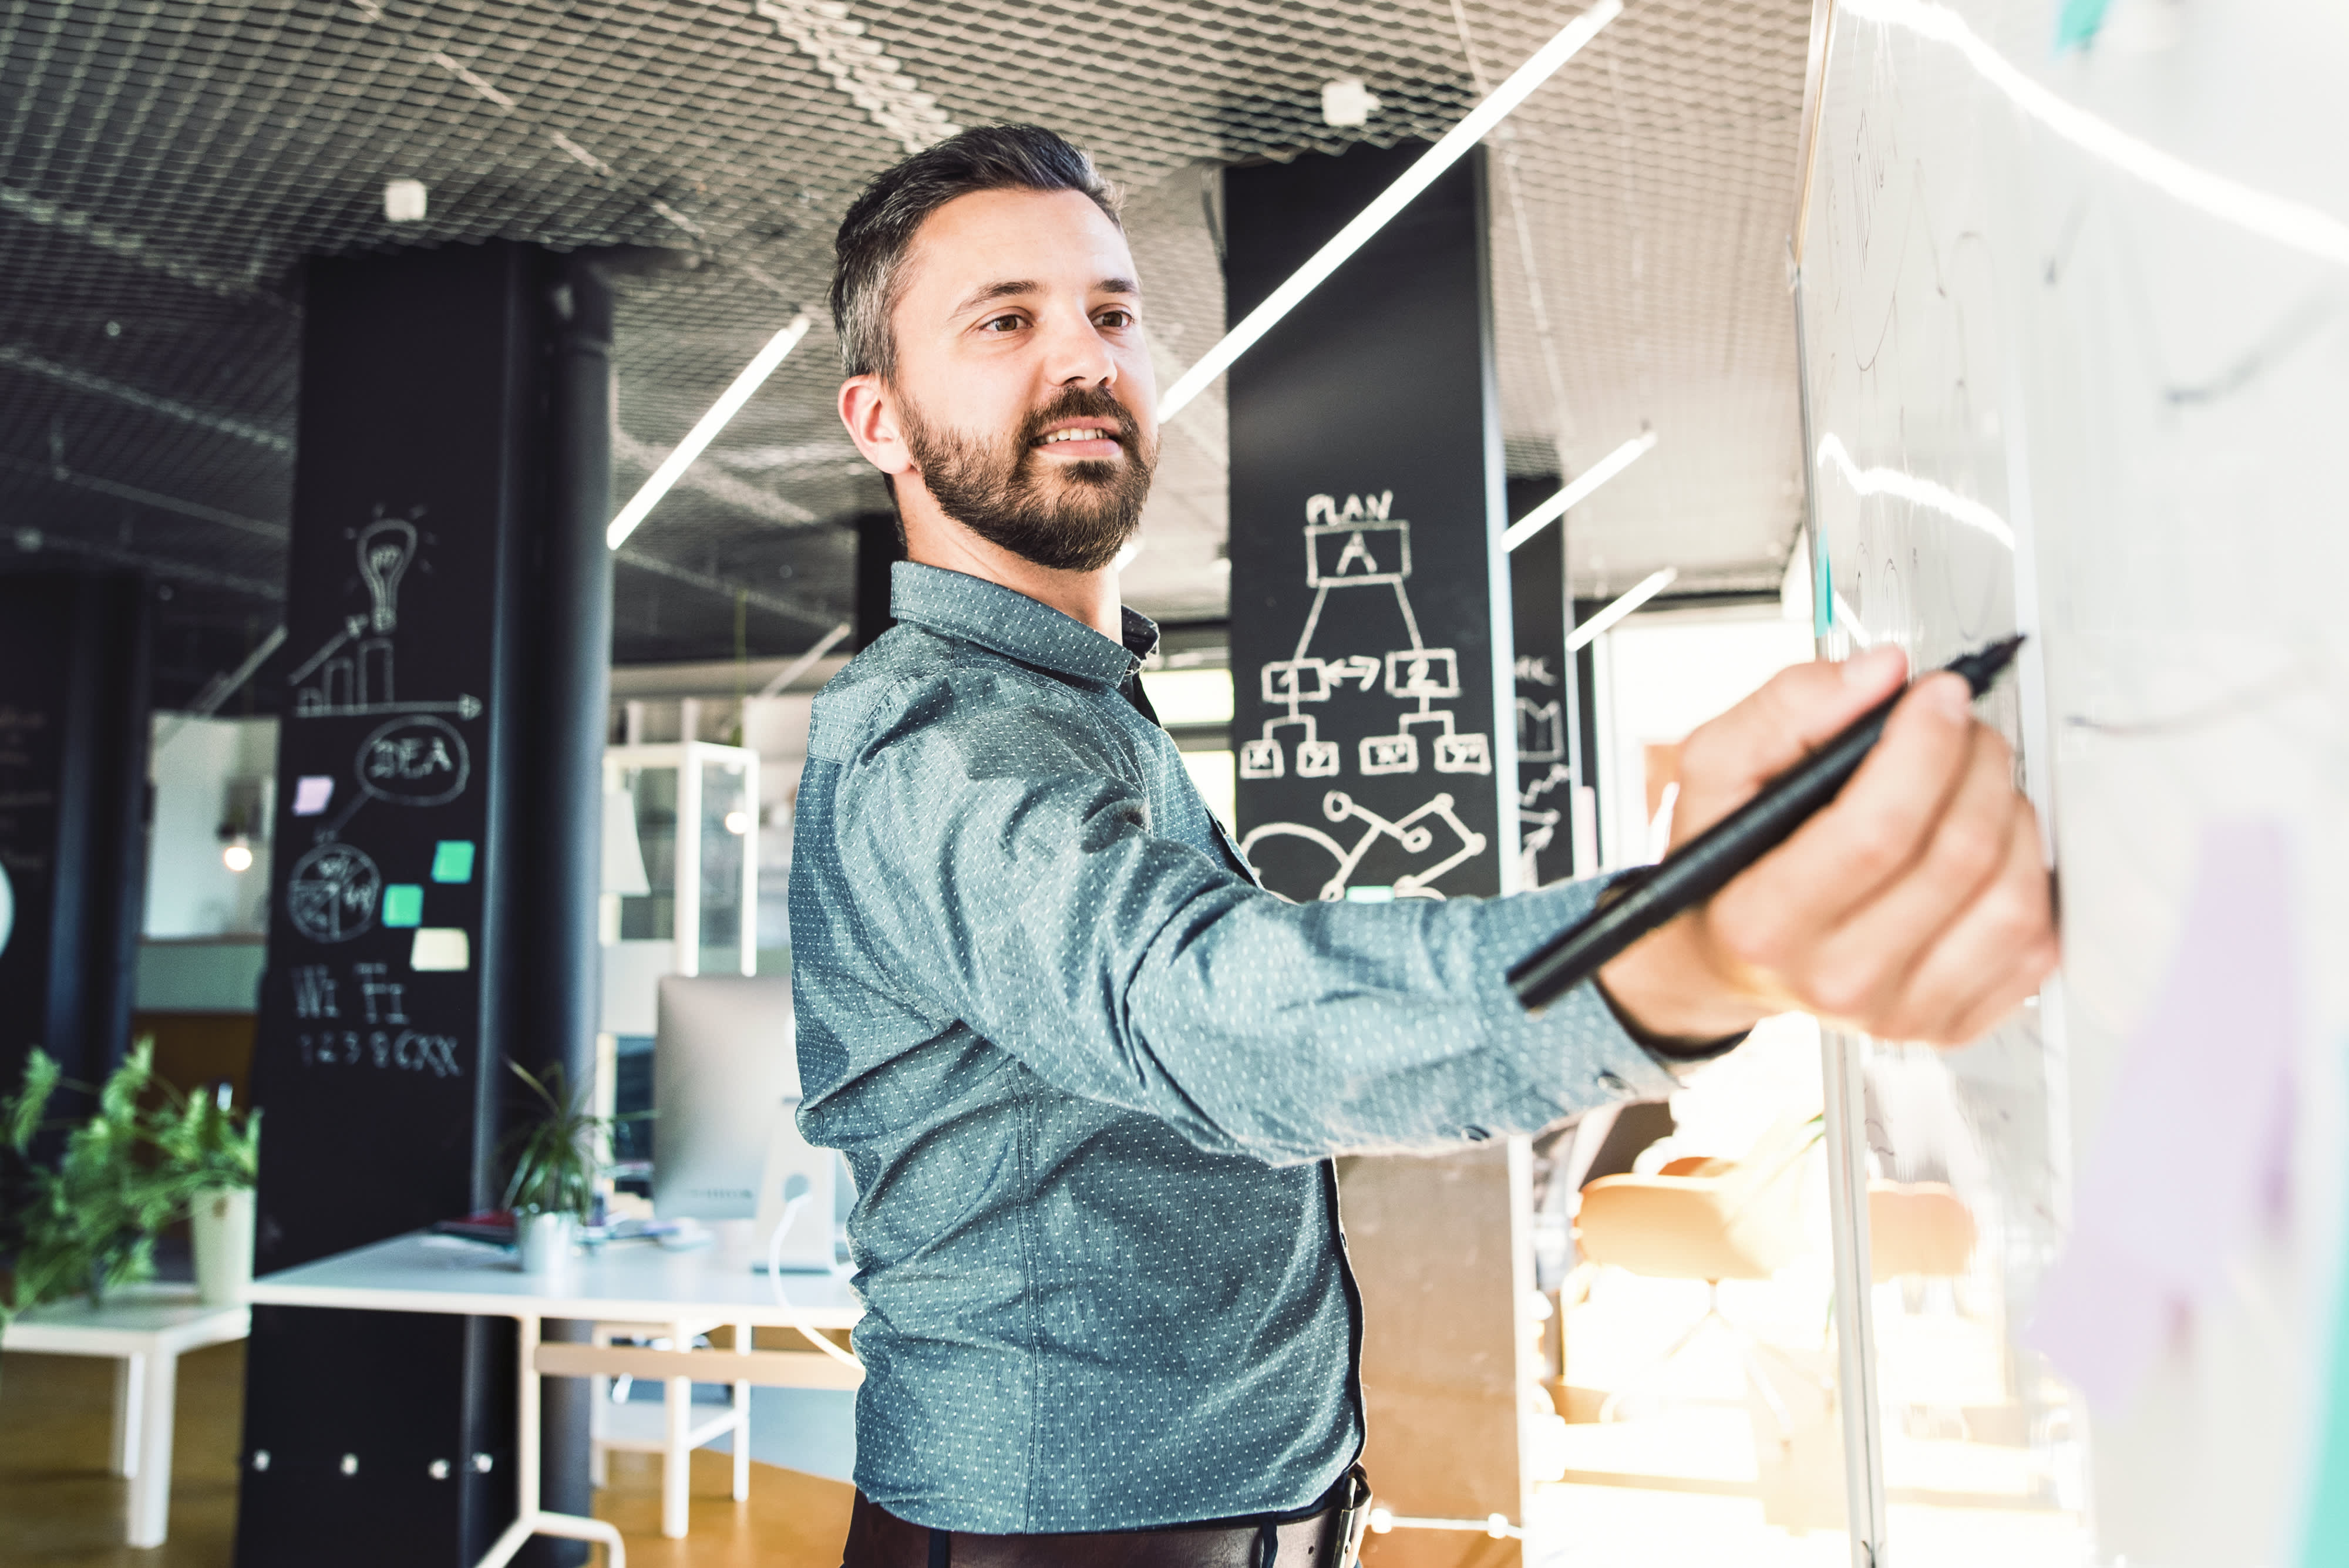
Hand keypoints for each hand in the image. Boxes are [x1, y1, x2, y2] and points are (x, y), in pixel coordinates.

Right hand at [1595, 646, 2059, 1047]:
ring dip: (2013, 815)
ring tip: (1978, 784)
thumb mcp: (1716, 770)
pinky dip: (2030, 877)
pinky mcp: (1953, 1024)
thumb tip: (1881, 673)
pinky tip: (1989, 848)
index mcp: (1764, 922)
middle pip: (1957, 856)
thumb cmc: (1729, 862)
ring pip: (2011, 899)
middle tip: (1963, 727)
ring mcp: (1900, 1012)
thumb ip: (1786, 707)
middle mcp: (1834, 980)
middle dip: (1978, 763)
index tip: (1936, 697)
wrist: (1728, 957)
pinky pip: (2036, 945)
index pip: (1877, 831)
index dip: (1925, 747)